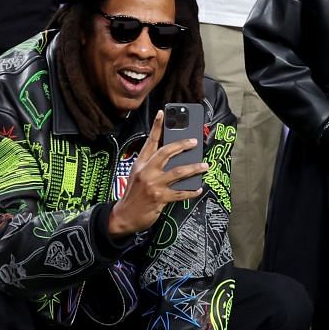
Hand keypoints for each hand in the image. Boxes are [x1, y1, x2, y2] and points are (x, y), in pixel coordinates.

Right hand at [109, 111, 206, 237]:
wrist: (124, 216)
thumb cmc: (133, 194)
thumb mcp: (138, 175)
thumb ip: (152, 164)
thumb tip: (174, 156)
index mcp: (140, 163)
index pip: (150, 141)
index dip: (157, 126)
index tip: (162, 113)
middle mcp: (146, 171)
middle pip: (166, 152)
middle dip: (182, 144)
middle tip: (194, 141)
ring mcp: (153, 184)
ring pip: (178, 171)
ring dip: (194, 168)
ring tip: (205, 166)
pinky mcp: (160, 198)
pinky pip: (180, 193)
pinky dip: (191, 191)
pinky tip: (198, 188)